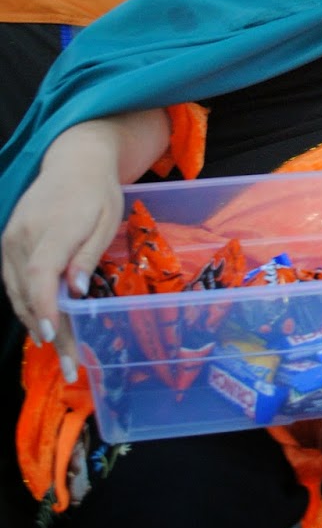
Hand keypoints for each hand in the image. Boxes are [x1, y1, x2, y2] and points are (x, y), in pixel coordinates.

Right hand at [1, 112, 166, 378]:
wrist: (73, 162)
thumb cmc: (98, 193)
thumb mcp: (106, 221)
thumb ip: (88, 255)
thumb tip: (76, 291)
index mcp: (54, 228)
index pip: (40, 274)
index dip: (45, 308)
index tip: (54, 335)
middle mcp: (25, 236)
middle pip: (29, 291)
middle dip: (49, 330)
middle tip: (70, 365)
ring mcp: (11, 239)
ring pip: (17, 292)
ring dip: (36, 324)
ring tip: (60, 353)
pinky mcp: (7, 242)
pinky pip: (12, 282)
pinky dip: (27, 306)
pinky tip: (42, 325)